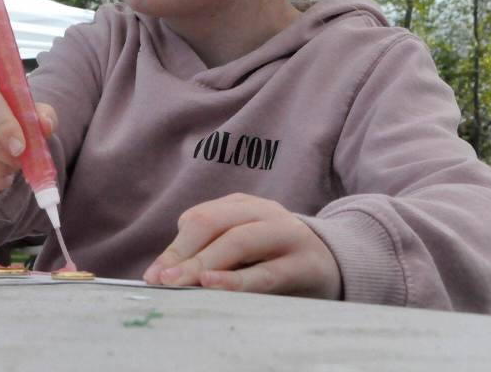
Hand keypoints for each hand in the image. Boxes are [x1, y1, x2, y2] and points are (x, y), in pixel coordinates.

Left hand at [142, 193, 340, 298]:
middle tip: (161, 280)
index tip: (153, 274)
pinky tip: (212, 284)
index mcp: (243, 205)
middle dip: (183, 252)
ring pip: (237, 242)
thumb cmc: (277, 258)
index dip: (174, 246)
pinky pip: (265, 272)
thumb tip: (163, 273)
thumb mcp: (242, 248)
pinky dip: (236, 279)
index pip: (200, 218)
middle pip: (213, 222)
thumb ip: (210, 253)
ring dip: (203, 263)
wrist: (337, 262)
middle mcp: (263, 212)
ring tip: (179, 283)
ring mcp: (286, 234)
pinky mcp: (304, 263)